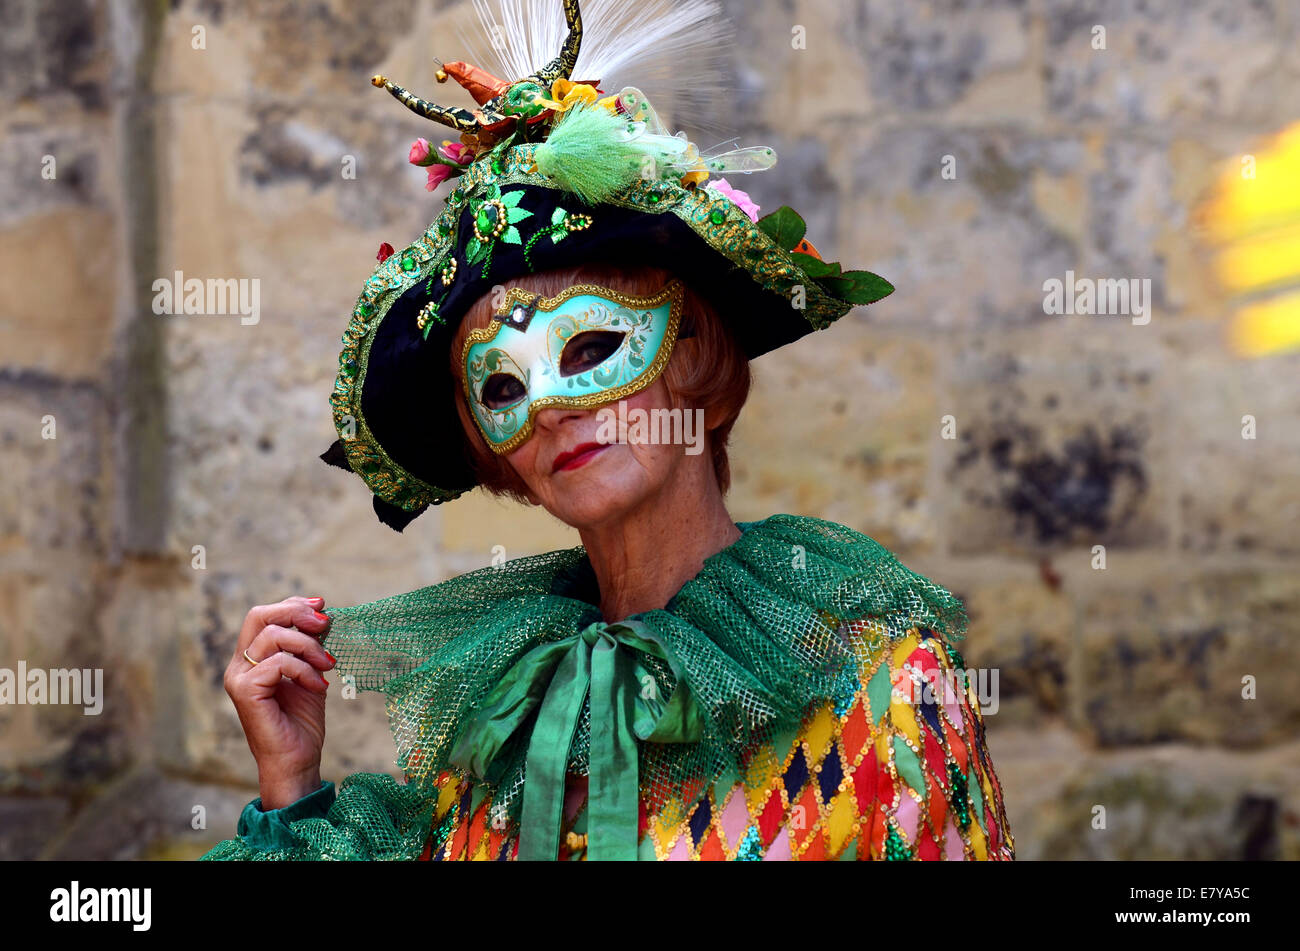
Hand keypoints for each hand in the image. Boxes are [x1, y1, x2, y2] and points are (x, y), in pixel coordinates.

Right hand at [223, 596, 335, 808]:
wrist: (297, 759)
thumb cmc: (302, 721)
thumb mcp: (310, 672)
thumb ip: (310, 645)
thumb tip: (322, 614)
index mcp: (251, 659)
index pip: (263, 616)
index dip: (292, 605)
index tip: (322, 606)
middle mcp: (238, 666)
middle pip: (259, 616)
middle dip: (296, 613)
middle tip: (326, 624)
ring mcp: (238, 678)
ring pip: (274, 637)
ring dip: (309, 646)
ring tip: (328, 666)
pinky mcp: (245, 691)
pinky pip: (279, 662)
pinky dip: (305, 669)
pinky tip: (318, 686)